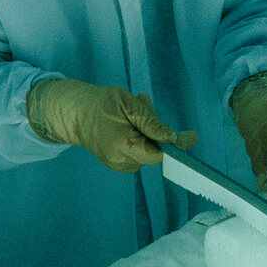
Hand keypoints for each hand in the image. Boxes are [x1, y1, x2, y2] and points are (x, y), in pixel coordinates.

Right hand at [27, 78, 198, 172]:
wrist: (74, 113)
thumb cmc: (100, 103)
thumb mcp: (128, 104)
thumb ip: (150, 122)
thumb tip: (172, 138)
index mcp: (122, 145)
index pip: (157, 154)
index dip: (176, 147)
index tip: (192, 136)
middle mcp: (120, 160)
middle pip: (154, 150)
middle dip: (156, 129)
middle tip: (144, 102)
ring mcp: (118, 164)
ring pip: (148, 150)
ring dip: (148, 131)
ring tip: (133, 110)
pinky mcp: (118, 164)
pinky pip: (140, 152)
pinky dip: (141, 137)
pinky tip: (129, 121)